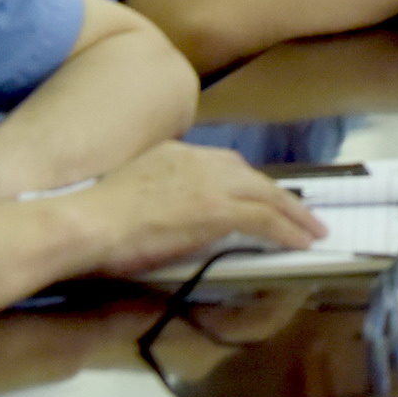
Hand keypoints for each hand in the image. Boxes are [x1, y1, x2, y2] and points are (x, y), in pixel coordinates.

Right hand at [69, 143, 328, 280]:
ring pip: (267, 195)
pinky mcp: (216, 209)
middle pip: (251, 176)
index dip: (247, 183)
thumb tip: (172, 217)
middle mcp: (197, 160)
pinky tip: (301, 243)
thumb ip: (158, 196)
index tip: (260, 197)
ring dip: (293, 214)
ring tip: (312, 230)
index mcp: (174, 153)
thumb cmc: (93, 219)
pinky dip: (287, 231)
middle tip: (299, 213)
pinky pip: (264, 219)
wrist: (85, 222)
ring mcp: (209, 183)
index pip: (224, 165)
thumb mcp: (130, 192)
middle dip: (279, 196)